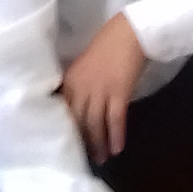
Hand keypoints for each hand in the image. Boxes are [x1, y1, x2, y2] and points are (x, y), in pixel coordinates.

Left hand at [60, 14, 148, 161]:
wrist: (129, 32)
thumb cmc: (108, 47)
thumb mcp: (84, 67)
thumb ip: (78, 86)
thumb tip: (78, 109)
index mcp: (70, 80)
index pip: (63, 111)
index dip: (66, 130)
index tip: (67, 145)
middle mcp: (81, 87)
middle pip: (78, 121)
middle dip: (82, 142)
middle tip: (85, 159)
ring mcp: (100, 90)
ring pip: (95, 123)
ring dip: (98, 143)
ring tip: (101, 159)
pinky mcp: (119, 91)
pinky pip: (115, 119)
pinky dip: (116, 135)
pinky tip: (117, 148)